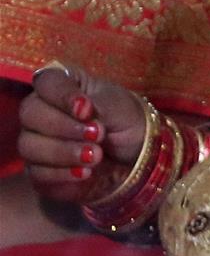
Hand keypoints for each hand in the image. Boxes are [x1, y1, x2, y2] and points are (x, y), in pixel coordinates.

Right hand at [18, 63, 145, 202]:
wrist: (134, 152)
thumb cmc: (123, 118)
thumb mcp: (116, 106)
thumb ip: (96, 105)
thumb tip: (79, 109)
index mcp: (62, 83)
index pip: (46, 82)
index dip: (62, 96)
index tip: (87, 110)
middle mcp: (41, 108)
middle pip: (30, 114)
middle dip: (64, 126)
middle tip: (97, 134)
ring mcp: (36, 140)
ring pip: (30, 146)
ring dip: (64, 152)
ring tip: (96, 155)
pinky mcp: (38, 170)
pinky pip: (37, 173)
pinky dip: (62, 174)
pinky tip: (85, 172)